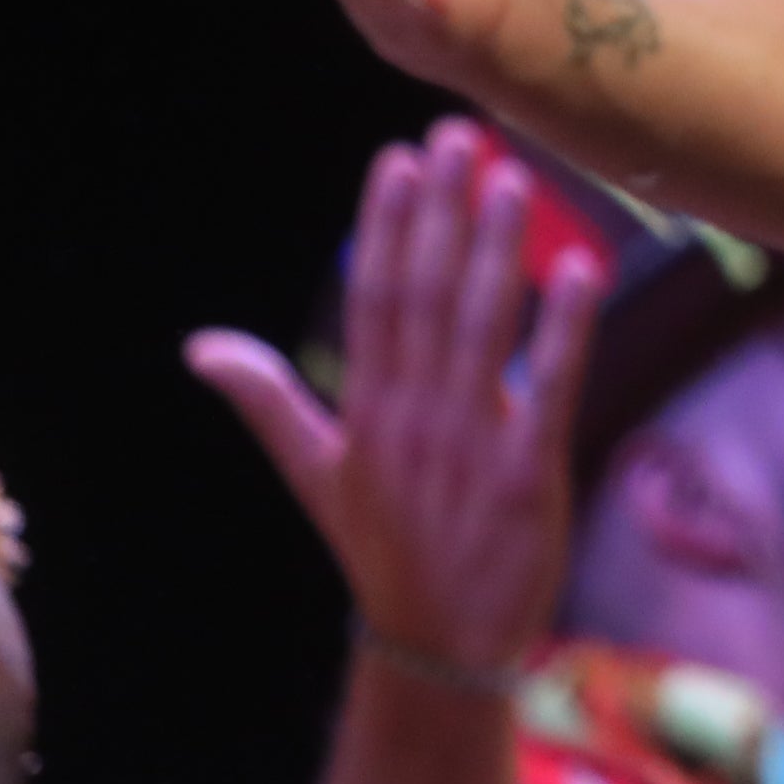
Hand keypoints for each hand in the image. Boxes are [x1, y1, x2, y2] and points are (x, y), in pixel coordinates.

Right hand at [190, 119, 603, 677]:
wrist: (439, 648)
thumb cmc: (386, 552)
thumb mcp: (317, 476)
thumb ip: (269, 402)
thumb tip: (201, 346)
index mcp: (366, 413)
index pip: (373, 300)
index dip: (385, 227)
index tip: (398, 159)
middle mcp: (412, 420)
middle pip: (424, 298)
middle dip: (443, 214)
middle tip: (462, 136)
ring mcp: (469, 446)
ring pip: (482, 331)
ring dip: (497, 251)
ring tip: (514, 179)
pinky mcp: (528, 476)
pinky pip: (551, 390)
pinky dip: (565, 330)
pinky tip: (582, 269)